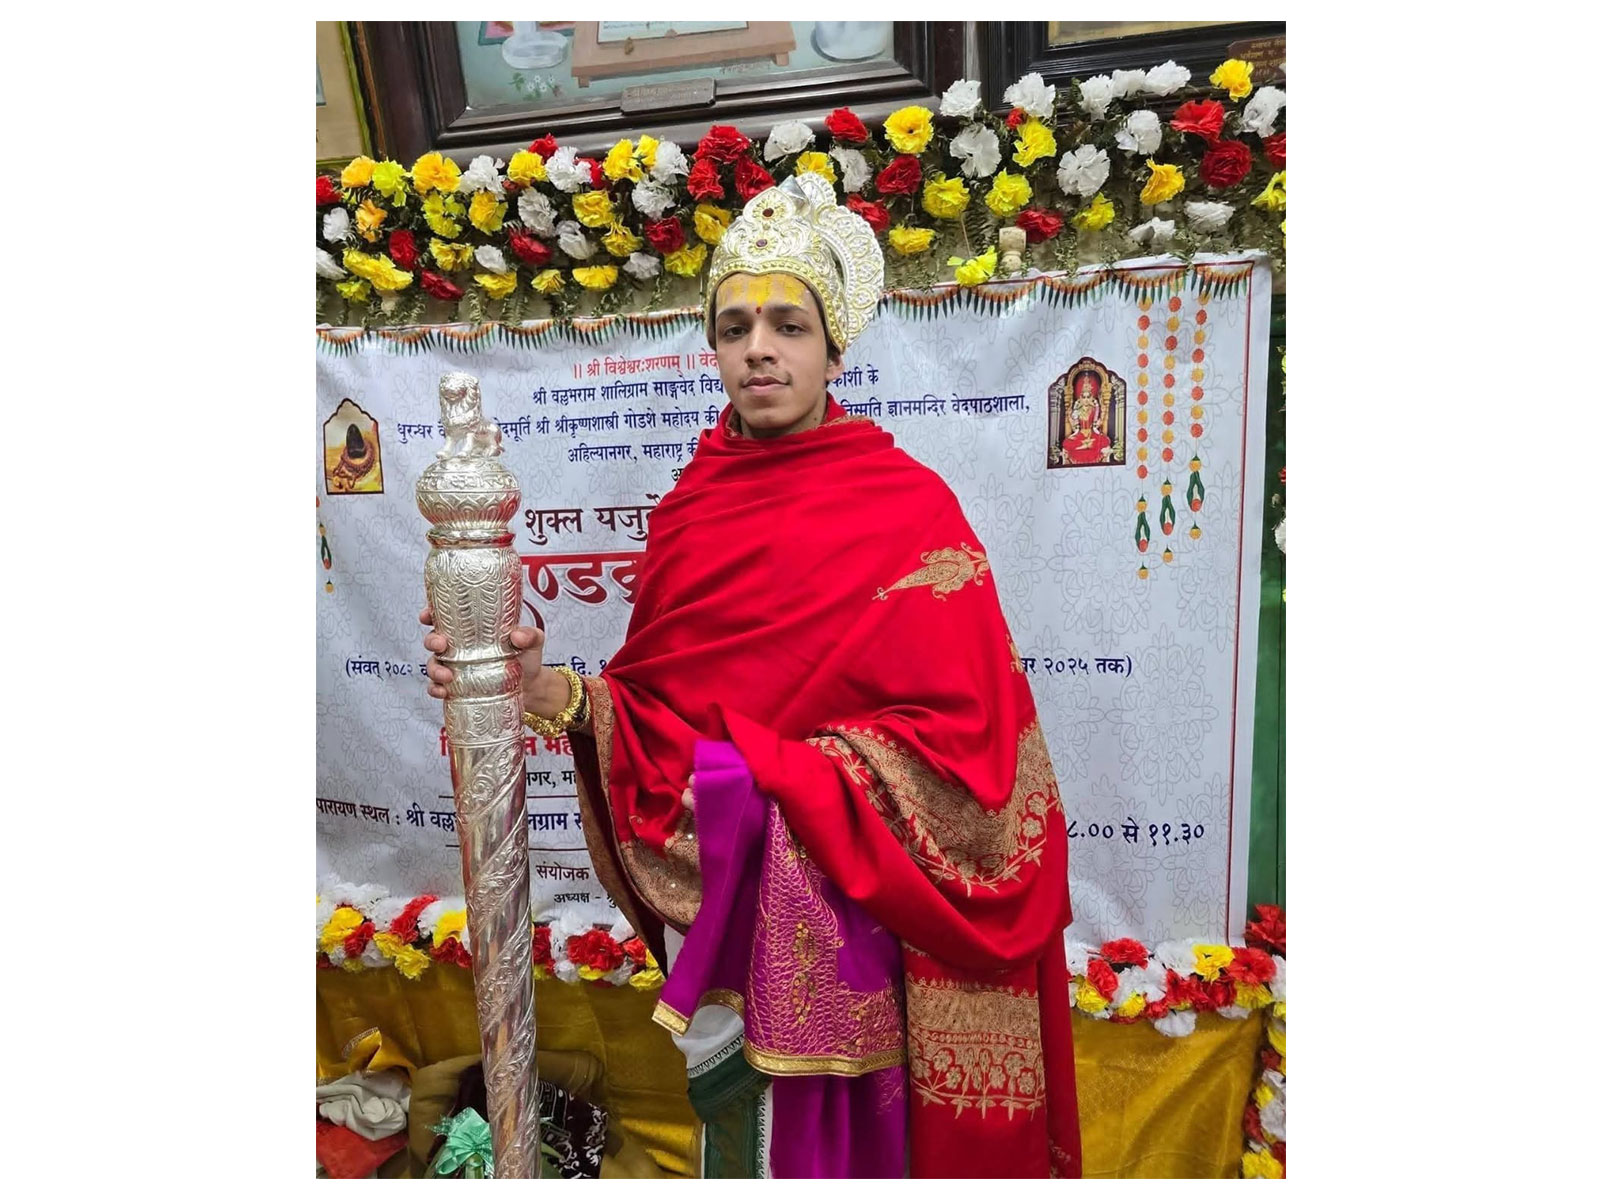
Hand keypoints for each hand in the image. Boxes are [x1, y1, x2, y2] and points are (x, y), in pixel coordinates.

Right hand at [421, 604, 563, 714]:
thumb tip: (517, 636)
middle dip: (431, 640)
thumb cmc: (528, 658)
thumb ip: (530, 635)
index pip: (447, 617)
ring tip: (447, 677)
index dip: (431, 614)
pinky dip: (436, 689)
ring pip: (433, 664)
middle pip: (434, 639)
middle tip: (441, 645)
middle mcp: (460, 647)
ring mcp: (457, 668)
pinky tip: (443, 692)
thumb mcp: (533, 641)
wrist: (532, 689)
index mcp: (473, 630)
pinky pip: (438, 688)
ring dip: (434, 670)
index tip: (427, 616)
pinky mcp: (457, 688)